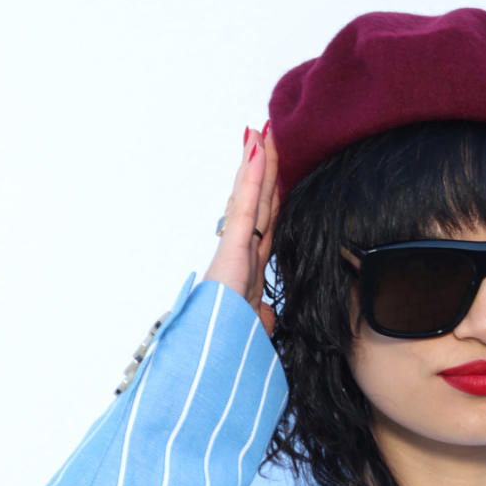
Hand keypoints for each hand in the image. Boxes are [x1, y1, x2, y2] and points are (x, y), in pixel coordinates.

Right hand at [203, 124, 279, 335]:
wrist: (212, 355)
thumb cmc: (225, 343)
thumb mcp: (252, 329)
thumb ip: (260, 318)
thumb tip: (266, 315)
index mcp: (250, 268)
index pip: (264, 223)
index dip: (268, 196)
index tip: (272, 173)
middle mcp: (244, 253)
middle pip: (259, 202)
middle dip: (264, 169)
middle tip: (265, 135)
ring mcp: (238, 247)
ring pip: (252, 196)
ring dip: (257, 162)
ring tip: (259, 130)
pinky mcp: (234, 248)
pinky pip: (247, 206)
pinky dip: (252, 177)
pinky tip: (256, 150)